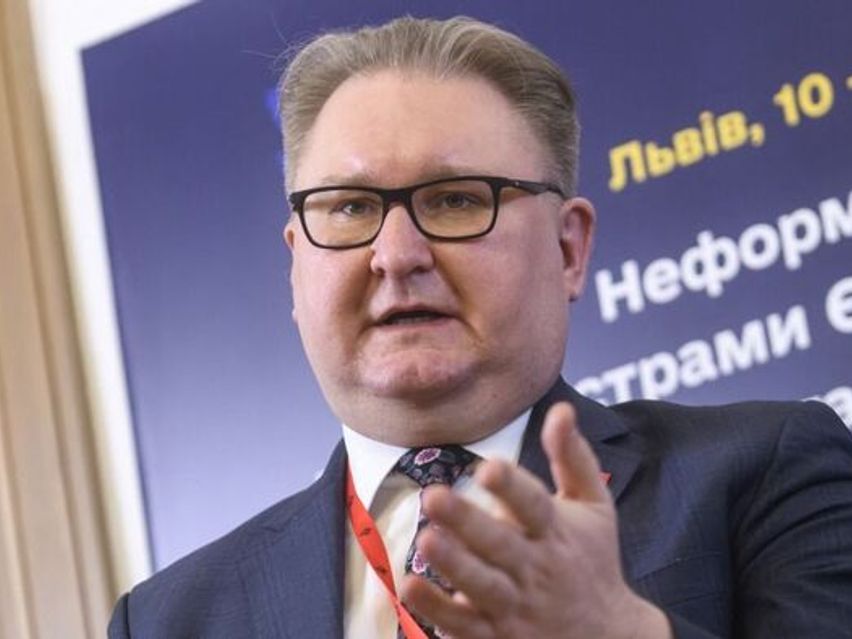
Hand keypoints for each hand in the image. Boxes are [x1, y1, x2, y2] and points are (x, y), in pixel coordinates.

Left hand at [399, 402, 671, 638]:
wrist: (607, 638)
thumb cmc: (593, 560)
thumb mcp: (596, 507)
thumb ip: (573, 458)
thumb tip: (560, 409)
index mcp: (557, 531)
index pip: (535, 505)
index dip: (513, 486)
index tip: (489, 466)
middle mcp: (536, 568)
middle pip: (500, 545)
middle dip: (468, 522)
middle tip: (434, 496)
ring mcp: (515, 606)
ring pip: (481, 586)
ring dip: (453, 564)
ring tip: (426, 539)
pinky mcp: (495, 634)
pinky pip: (463, 624)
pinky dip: (437, 609)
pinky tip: (409, 587)